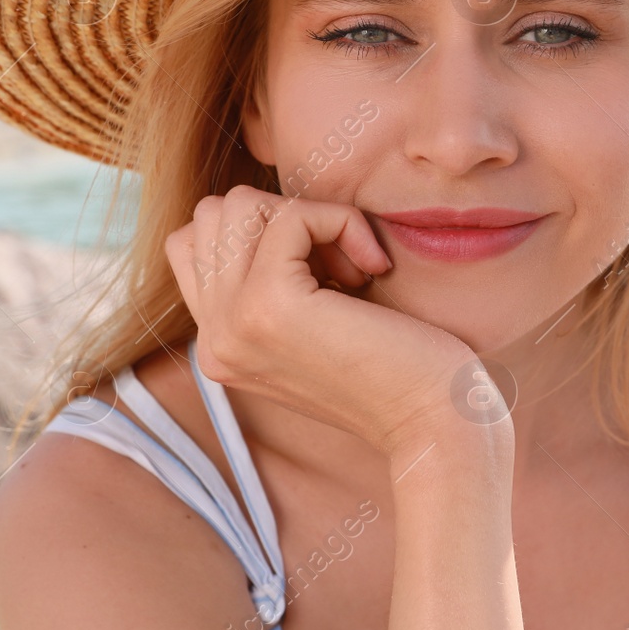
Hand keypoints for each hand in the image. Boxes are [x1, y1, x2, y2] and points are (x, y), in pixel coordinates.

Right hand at [164, 186, 498, 460]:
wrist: (433, 423)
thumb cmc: (399, 370)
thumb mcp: (316, 327)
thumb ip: (271, 286)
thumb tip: (267, 213)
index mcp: (219, 344)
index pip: (195, 243)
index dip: (265, 233)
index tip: (327, 271)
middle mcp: (213, 338)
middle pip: (214, 215)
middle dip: (285, 218)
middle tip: (343, 267)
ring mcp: (234, 323)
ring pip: (238, 206)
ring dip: (309, 218)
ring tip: (353, 269)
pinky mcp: (270, 304)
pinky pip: (292, 216)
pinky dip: (342, 222)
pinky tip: (374, 269)